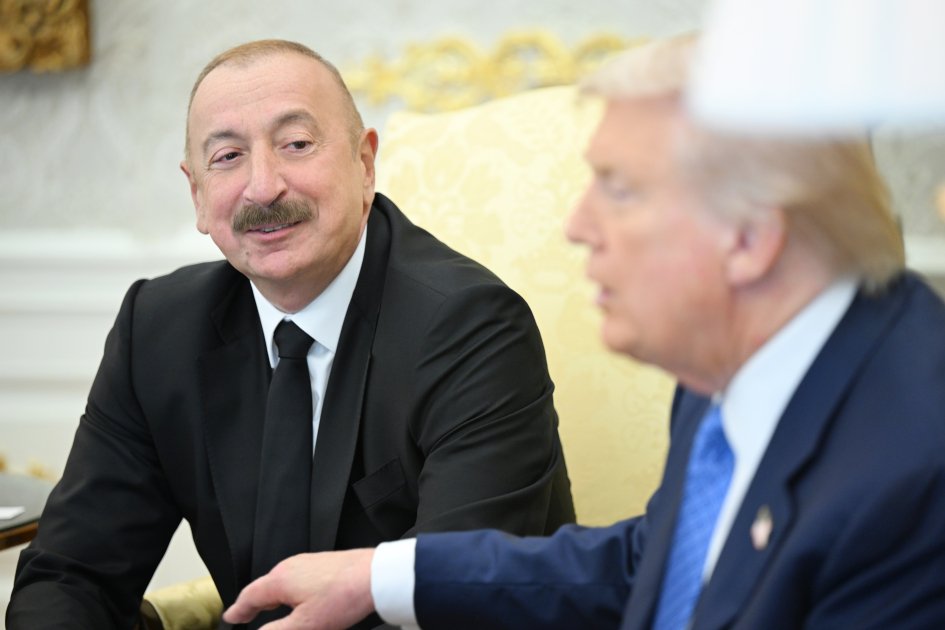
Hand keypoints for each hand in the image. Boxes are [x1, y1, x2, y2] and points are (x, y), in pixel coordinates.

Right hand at [223, 548, 375, 628]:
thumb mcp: (305, 625)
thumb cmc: (342, 597)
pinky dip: (290, 590)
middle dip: (255, 602)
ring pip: (282, 581)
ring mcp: (309, 562)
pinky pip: (298, 577)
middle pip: (265, 586)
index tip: (231, 617)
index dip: (239, 609)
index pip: (250, 595)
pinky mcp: (324, 563)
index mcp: (280, 579)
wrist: (376, 576)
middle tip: (245, 615)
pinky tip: (300, 599)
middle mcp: (292, 566)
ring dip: (273, 596)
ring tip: (270, 609)